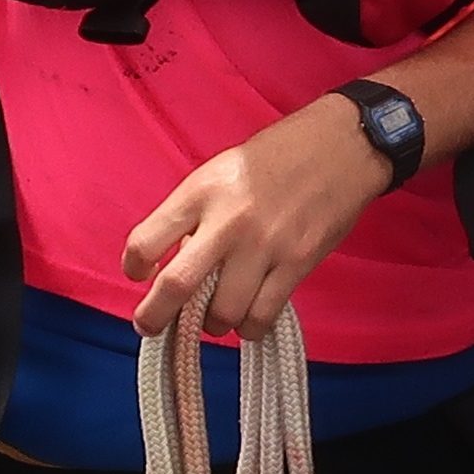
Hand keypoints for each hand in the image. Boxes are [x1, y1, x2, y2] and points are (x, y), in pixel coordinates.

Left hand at [122, 96, 395, 337]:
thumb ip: (195, 214)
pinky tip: (249, 318)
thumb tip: (177, 263)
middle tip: (150, 326)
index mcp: (201, 192)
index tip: (140, 275)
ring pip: (222, 312)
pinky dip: (250, 327)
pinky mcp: (297, 263)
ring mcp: (264, 245)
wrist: (339, 147)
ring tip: (217, 317)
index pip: (145, 240)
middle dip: (154, 317)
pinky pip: (262, 315)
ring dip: (213, 324)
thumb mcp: (221, 171)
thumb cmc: (276, 158)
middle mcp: (227, 221)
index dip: (134, 267)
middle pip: (176, 286)